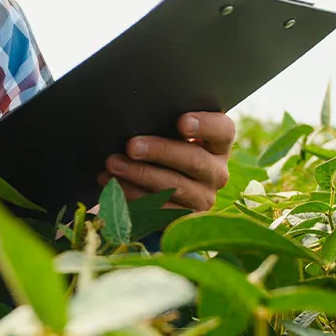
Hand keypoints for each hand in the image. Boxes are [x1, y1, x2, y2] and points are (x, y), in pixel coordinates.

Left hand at [99, 111, 237, 211]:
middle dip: (160, 151)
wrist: (166, 187)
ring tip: (113, 164)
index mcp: (219, 145)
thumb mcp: (172, 135)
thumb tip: (135, 117)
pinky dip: (132, 195)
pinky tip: (112, 184)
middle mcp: (217, 172)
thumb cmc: (167, 148)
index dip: (205, 125)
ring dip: (140, 174)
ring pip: (175, 186)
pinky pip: (159, 209)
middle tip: (132, 146)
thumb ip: (165, 125)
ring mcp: (204, 198)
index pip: (223, 131)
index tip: (182, 122)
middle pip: (194, 160)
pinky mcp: (184, 217)